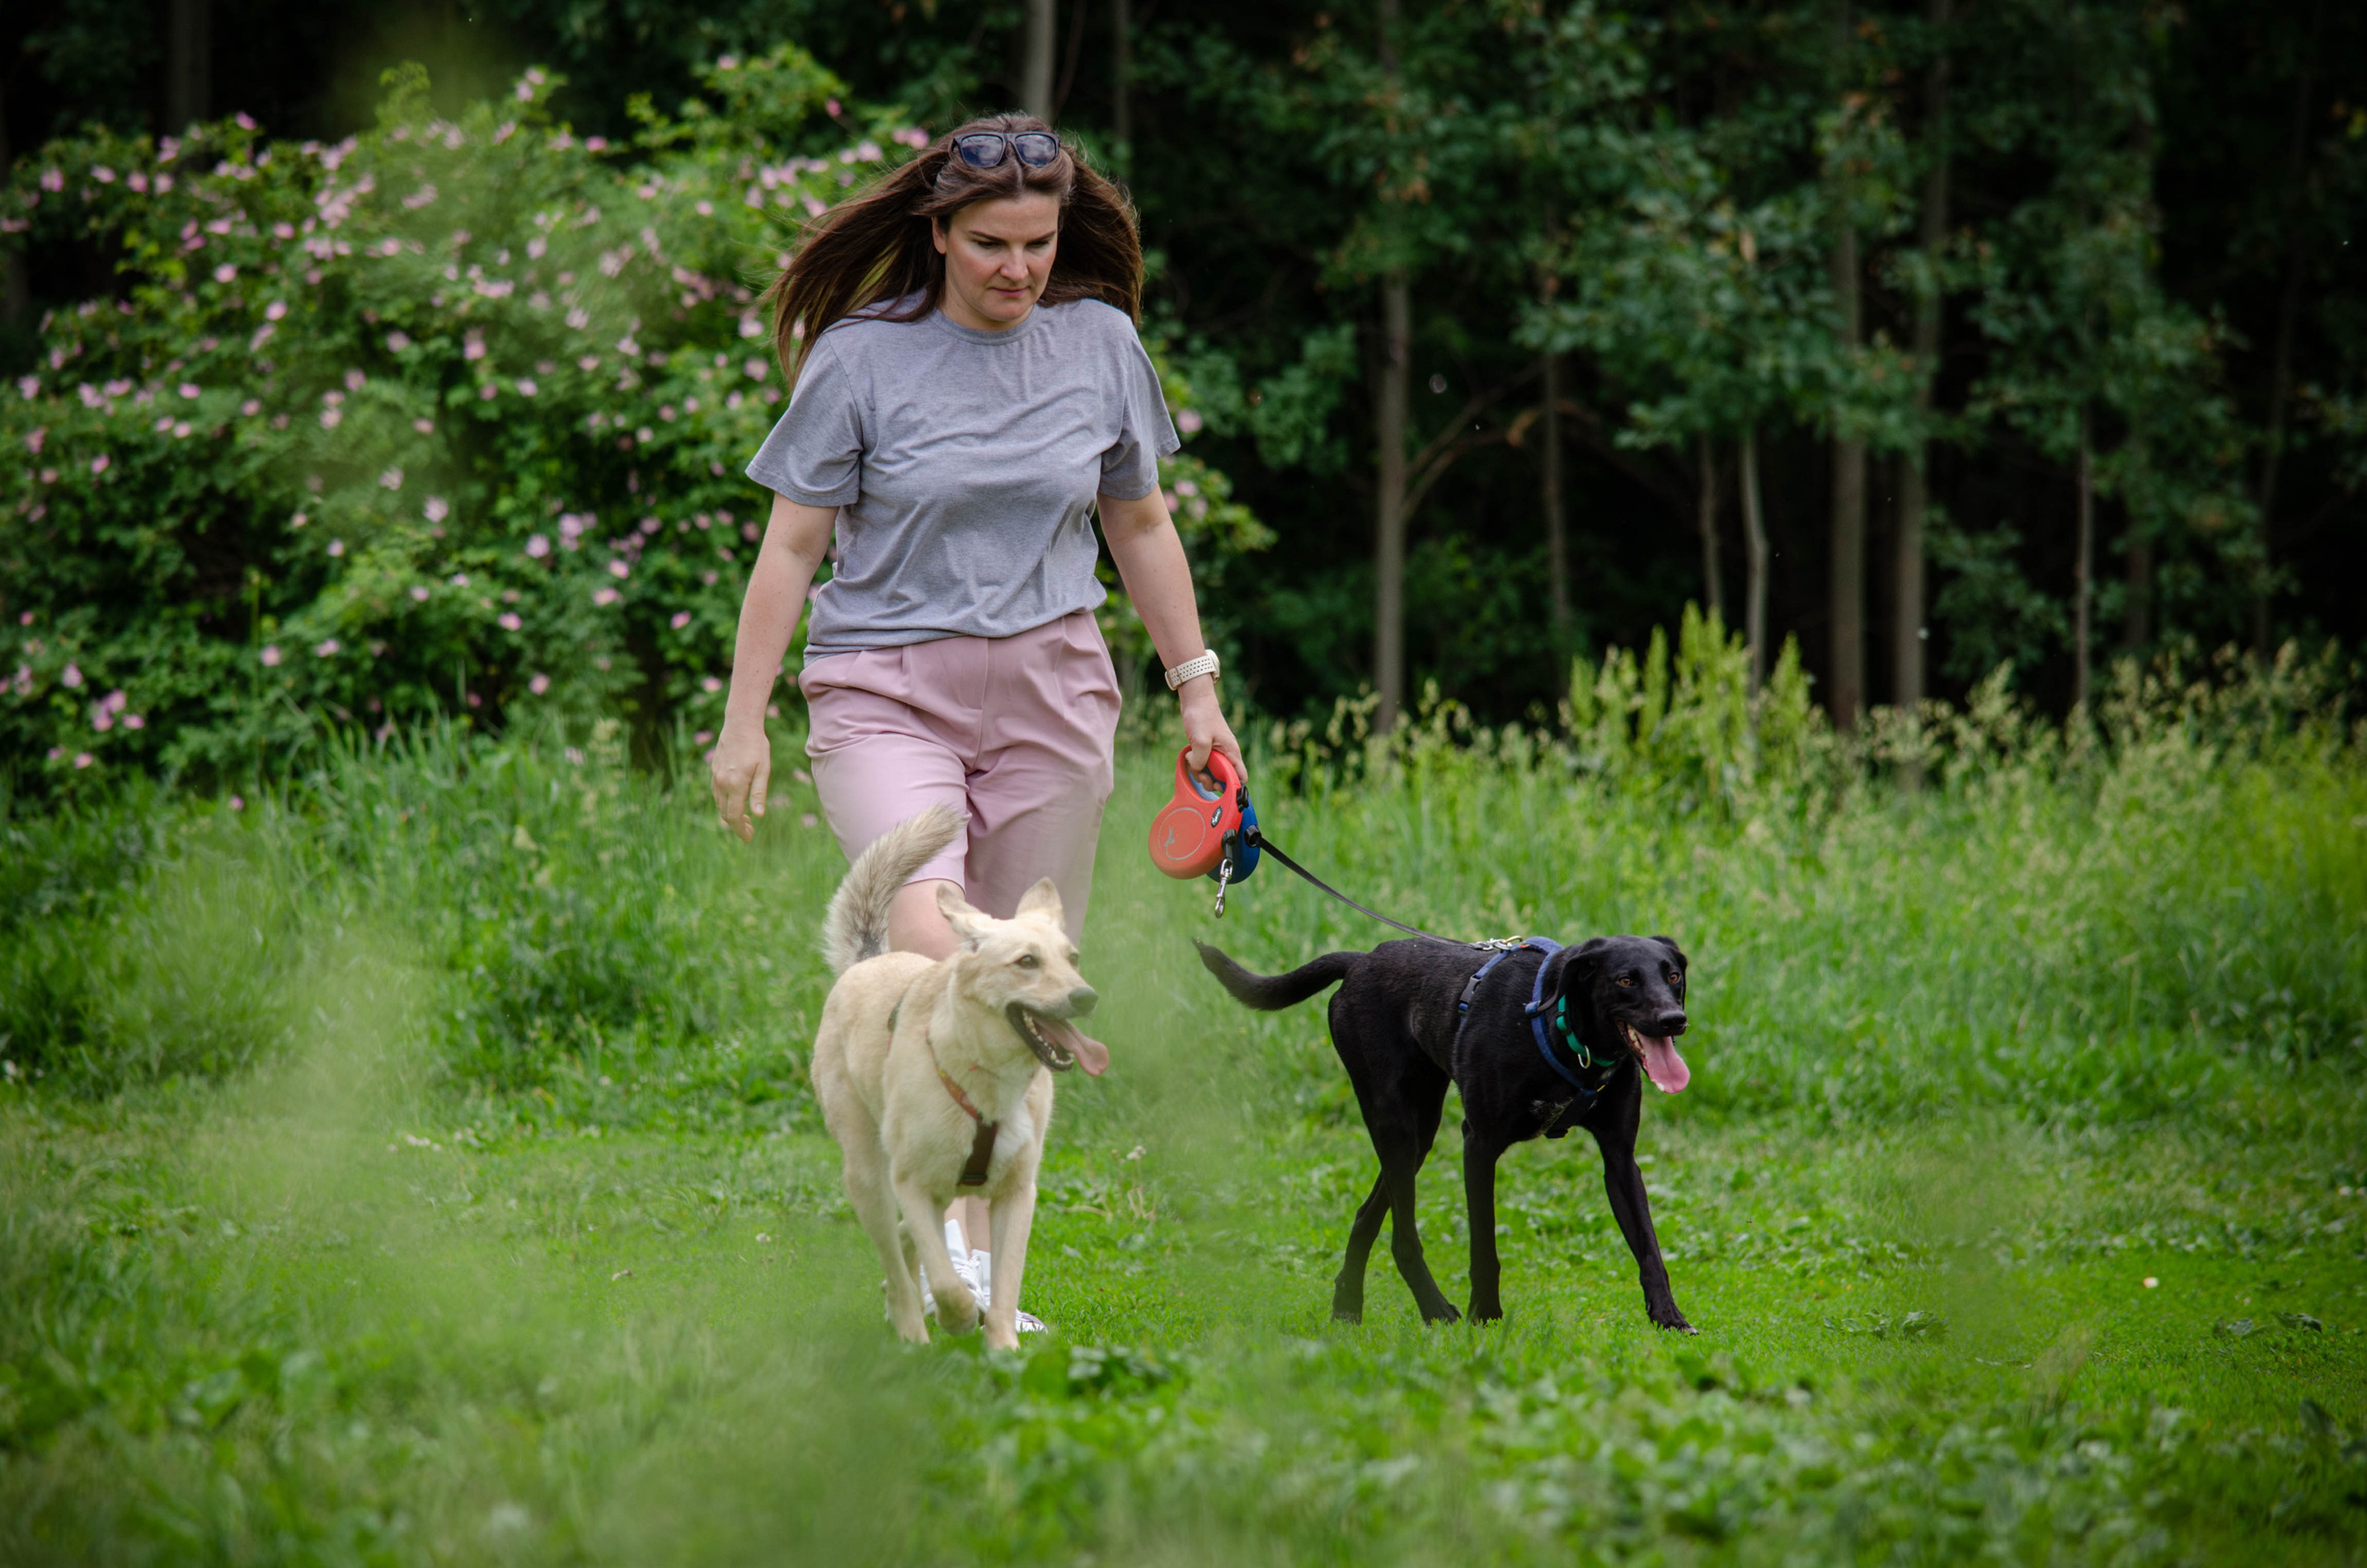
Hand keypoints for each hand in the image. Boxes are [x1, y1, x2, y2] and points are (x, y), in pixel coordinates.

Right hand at [709, 719, 771, 842]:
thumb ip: (759, 793)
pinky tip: (735, 802)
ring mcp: (715, 777)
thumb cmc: (757, 746)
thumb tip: (758, 816)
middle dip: (736, 825)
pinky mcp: (714, 771)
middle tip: (750, 831)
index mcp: (734, 785)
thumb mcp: (764, 770)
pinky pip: (717, 794)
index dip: (741, 831)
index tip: (749, 839)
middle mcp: (721, 783)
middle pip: (725, 813)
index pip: (734, 816)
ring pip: (719, 804)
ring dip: (730, 815)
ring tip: (745, 819)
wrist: (740, 724)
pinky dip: (724, 803)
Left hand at [1178, 676, 1244, 784]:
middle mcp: (1226, 755)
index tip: (1217, 785)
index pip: (1240, 777)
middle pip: (1224, 779)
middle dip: (1211, 781)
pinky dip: (1195, 765)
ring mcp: (1217, 753)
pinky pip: (1203, 765)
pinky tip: (1189, 756)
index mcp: (1231, 752)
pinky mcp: (1207, 751)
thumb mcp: (1200, 740)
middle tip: (1200, 774)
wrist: (1196, 701)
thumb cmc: (1202, 717)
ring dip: (1200, 773)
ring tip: (1192, 761)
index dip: (1231, 787)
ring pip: (1211, 773)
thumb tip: (1198, 771)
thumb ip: (1201, 760)